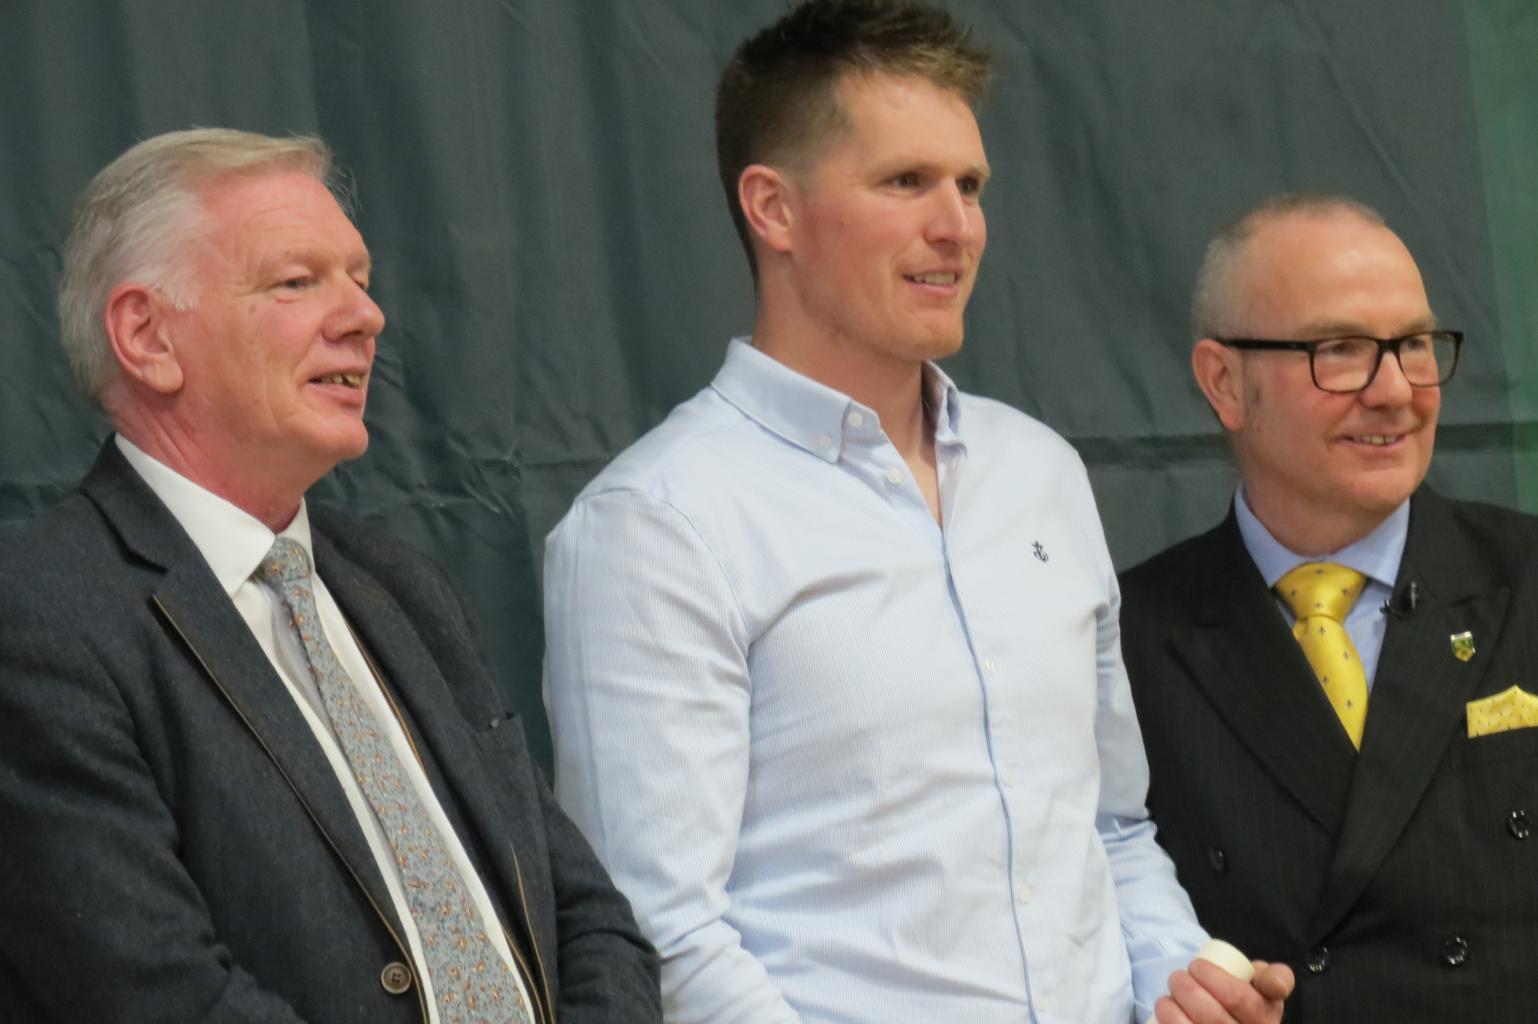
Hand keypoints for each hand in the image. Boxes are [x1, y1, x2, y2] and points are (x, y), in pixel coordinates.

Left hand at [1151, 957, 1293, 1022]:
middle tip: (1177, 977)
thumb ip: (1275, 978)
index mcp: (1267, 1019)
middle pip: (1214, 1018)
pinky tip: (1163, 1015)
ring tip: (1166, 999)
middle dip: (1188, 991)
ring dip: (1173, 1012)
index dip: (1214, 978)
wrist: (1234, 1023)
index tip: (1197, 965)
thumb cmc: (1248, 1003)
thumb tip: (1273, 982)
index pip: (1241, 999)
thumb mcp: (1266, 988)